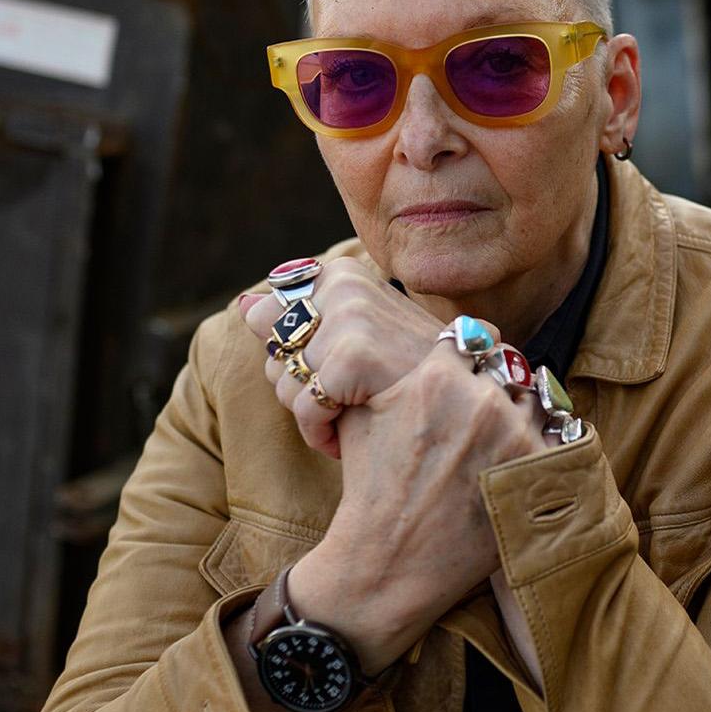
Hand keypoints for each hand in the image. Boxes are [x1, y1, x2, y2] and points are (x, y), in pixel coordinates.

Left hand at [240, 259, 453, 457]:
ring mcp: (352, 316)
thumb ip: (299, 317)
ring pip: (284, 385)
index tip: (338, 373)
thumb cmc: (409, 377)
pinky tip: (352, 437)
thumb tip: (244, 307)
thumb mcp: (354, 337)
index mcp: (342, 274)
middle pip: (274, 354)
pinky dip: (322, 435)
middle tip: (349, 400)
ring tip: (354, 418)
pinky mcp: (354, 355)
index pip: (271, 322)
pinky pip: (305, 408)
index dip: (300, 360)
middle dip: (304, 389)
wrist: (466, 405)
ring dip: (315, 416)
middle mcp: (345, 283)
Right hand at [286, 340, 546, 670]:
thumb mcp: (366, 414)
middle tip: (488, 411)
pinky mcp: (537, 470)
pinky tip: (525, 462)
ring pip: (536, 400)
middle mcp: (481, 399)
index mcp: (437, 376)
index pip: (474, 339)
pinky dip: (545, 446)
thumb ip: (400, 372)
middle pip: (509, 369)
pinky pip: (557, 438)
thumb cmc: (371, 489)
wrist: (388, 560)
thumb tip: (433, 348)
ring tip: (504, 441)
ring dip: (524, 414)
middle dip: (499, 386)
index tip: (477, 366)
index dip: (474, 354)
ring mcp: (514, 434)